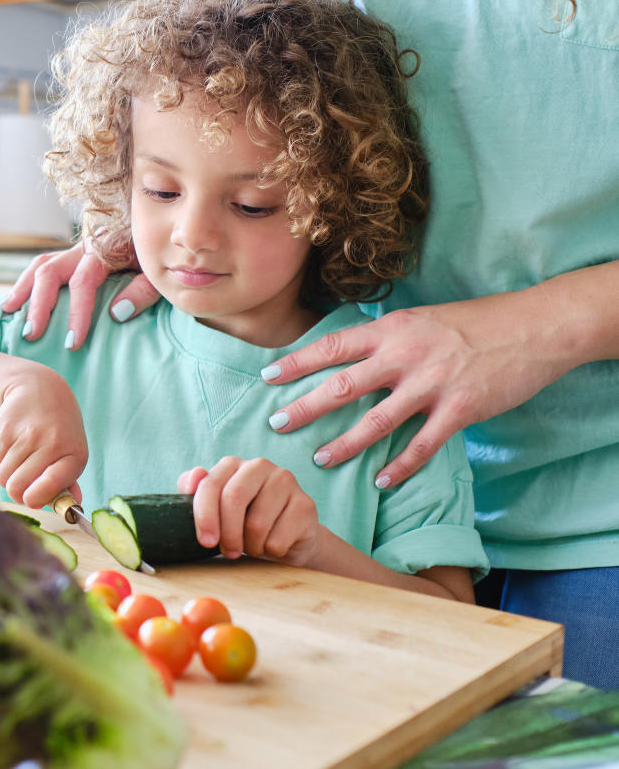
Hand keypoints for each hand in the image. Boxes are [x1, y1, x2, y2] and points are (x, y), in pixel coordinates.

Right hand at [0, 242, 159, 348]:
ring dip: (23, 290)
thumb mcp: (162, 275)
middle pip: (50, 270)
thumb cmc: (165, 259)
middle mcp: (86, 246)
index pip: (83, 282)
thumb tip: (115, 314)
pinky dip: (26, 284)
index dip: (77, 313)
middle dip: (39, 305)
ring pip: (40, 264)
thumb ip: (143, 291)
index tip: (72, 343)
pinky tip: (15, 302)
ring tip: (8, 313)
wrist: (167, 235)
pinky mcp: (74, 256)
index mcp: (108, 249)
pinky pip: (43, 266)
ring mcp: (77, 249)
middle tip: (32, 335)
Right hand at [0, 365, 87, 509]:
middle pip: (18, 487)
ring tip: (18, 465)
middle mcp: (50, 443)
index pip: (52, 484)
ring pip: (3, 478)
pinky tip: (10, 452)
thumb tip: (71, 507)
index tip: (32, 500)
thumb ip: (68, 481)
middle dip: (17, 493)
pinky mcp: (3, 431)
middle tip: (22, 488)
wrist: (38, 388)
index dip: (37, 499)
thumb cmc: (59, 427)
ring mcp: (25, 436)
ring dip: (7, 479)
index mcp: (73, 453)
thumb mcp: (72, 450)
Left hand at [179, 458, 320, 566]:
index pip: (210, 485)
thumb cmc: (242, 523)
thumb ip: (195, 491)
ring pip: (257, 523)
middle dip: (227, 533)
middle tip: (229, 553)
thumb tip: (194, 476)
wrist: (286, 540)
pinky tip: (273, 545)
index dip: (204, 516)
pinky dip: (270, 551)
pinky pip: (278, 539)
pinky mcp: (305, 504)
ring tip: (252, 546)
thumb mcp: (214, 510)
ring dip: (250, 545)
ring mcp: (286, 482)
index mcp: (232, 464)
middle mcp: (260, 466)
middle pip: (234, 498)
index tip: (205, 542)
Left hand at [261, 296, 572, 487]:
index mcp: (391, 330)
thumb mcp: (421, 320)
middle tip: (277, 424)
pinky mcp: (460, 409)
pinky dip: (401, 467)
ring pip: (376, 422)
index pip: (332, 346)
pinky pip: (422, 445)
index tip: (267, 377)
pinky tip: (382, 482)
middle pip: (343, 385)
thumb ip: (387, 339)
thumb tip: (350, 355)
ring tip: (320, 459)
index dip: (297, 362)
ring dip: (344, 444)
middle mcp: (405, 355)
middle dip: (305, 407)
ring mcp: (432, 384)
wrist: (534, 327)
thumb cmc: (474, 323)